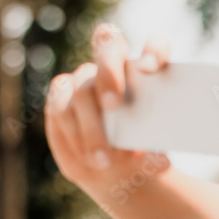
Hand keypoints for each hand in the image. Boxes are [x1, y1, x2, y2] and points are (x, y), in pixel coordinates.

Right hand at [43, 23, 171, 194]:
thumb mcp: (157, 154)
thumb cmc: (143, 154)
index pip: (155, 46)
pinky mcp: (61, 97)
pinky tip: (86, 157)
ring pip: (82, 89)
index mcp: (148, 72)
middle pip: (108, 47)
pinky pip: (60, 108)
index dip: (153, 50)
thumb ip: (156, 148)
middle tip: (113, 105)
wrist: (118, 171)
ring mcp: (85, 80)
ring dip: (91, 127)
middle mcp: (115, 67)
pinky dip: (74, 135)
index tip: (150, 68)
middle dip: (109, 73)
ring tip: (105, 160)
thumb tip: (159, 159)